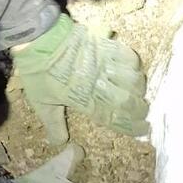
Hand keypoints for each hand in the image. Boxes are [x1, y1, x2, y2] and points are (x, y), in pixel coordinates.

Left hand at [12, 16, 147, 145]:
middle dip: (140, 108)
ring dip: (139, 86)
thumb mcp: (41, 103)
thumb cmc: (39, 73)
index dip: (131, 126)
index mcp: (83, 100)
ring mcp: (104, 63)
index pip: (113, 118)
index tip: (143, 129)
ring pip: (132, 78)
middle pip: (128, 100)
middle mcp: (98, 83)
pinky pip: (128, 55)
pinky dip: (134, 63)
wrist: (39, 39)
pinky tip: (132, 68)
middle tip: (144, 111)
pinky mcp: (105, 46)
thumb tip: (60, 143)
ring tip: (138, 90)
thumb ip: (54, 124)